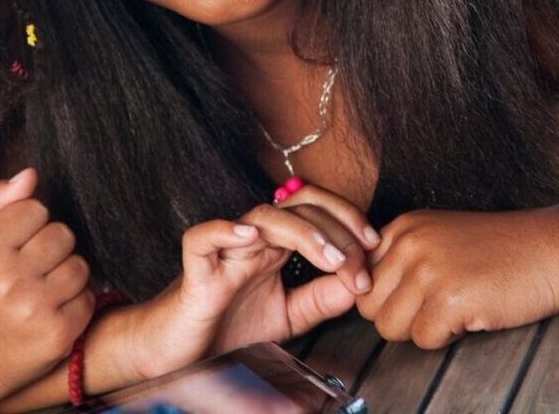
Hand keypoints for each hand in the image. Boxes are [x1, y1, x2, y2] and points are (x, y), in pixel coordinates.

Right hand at [0, 169, 95, 411]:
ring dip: (65, 272)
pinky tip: (51, 309)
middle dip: (50, 246)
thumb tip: (31, 174)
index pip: (35, 209)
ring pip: (79, 264)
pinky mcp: (59, 334)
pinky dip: (74, 301)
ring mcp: (37, 308)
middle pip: (62, 233)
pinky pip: (88, 297)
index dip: (28, 224)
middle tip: (30, 266)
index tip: (15, 243)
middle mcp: (10, 279)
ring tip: (41, 287)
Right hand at [114, 192, 374, 382]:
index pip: (314, 211)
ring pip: (260, 217)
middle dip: (336, 225)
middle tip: (357, 262)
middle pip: (295, 206)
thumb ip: (321, 300)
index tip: (375, 250)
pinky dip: (224, 231)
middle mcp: (251, 241)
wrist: (183, 353)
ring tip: (330, 258)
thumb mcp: (289, 316)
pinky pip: (202, 238)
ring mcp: (224, 252)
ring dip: (303, 232)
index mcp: (274, 247)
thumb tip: (357, 282)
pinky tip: (249, 236)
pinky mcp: (195, 270)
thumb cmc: (228, 327)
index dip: (347, 220)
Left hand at [357, 207, 558, 348]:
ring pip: (389, 326)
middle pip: (367, 305)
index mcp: (401, 228)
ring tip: (449, 314)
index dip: (380, 295)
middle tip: (431, 311)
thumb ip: (401, 257)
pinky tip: (468, 319)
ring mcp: (427, 271)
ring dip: (418, 330)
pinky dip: (445, 339)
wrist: (554, 248)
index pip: (357, 274)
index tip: (406, 299)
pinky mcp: (450, 300)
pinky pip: (424, 340)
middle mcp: (407, 245)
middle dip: (396, 316)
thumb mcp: (438, 237)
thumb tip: (365, 292)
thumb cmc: (502, 249)